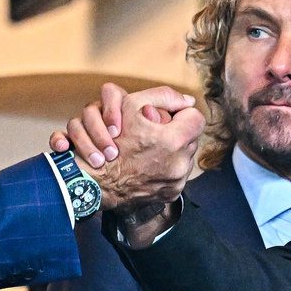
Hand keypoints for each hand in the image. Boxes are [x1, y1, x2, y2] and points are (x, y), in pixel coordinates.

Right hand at [52, 85, 203, 212]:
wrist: (95, 182)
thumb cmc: (109, 141)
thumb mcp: (130, 105)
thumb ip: (163, 96)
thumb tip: (188, 100)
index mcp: (174, 141)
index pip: (196, 118)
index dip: (181, 113)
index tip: (169, 116)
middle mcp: (180, 164)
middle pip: (191, 138)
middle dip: (176, 132)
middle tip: (155, 132)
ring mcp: (176, 182)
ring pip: (185, 157)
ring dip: (172, 151)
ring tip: (150, 149)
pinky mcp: (171, 194)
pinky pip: (177, 175)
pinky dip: (166, 168)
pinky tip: (149, 164)